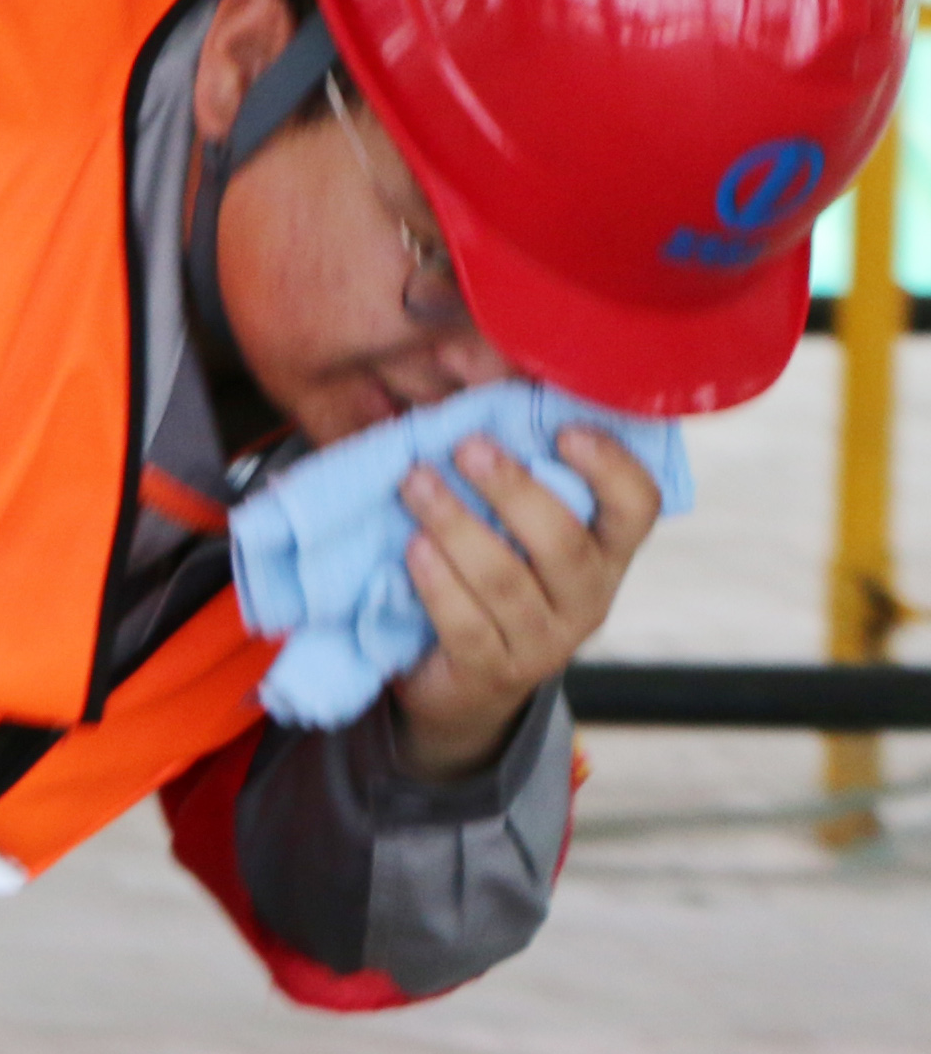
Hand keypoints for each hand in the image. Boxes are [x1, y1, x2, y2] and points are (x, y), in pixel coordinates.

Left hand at [392, 424, 658, 775]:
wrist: (463, 684)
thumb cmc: (488, 580)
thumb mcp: (510, 529)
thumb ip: (506, 468)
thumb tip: (467, 369)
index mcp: (606, 552)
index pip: (639, 507)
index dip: (612, 468)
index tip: (565, 430)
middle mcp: (588, 597)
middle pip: (565, 543)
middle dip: (513, 490)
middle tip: (466, 447)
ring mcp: (544, 642)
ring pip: (507, 582)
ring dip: (458, 526)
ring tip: (417, 485)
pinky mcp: (493, 672)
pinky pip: (468, 626)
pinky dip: (438, 584)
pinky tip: (413, 549)